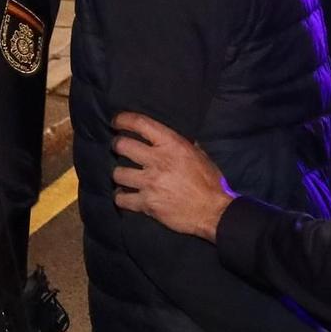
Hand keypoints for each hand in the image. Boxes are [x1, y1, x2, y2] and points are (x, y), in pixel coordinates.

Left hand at [110, 112, 234, 238]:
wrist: (214, 212)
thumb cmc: (210, 182)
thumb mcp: (200, 155)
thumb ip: (183, 145)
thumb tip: (169, 139)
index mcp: (172, 144)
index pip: (140, 124)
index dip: (123, 120)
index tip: (116, 122)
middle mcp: (158, 160)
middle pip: (122, 146)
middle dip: (117, 146)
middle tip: (119, 149)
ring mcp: (150, 183)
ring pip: (118, 173)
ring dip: (119, 174)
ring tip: (124, 175)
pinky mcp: (147, 204)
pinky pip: (121, 198)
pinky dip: (121, 197)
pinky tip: (124, 195)